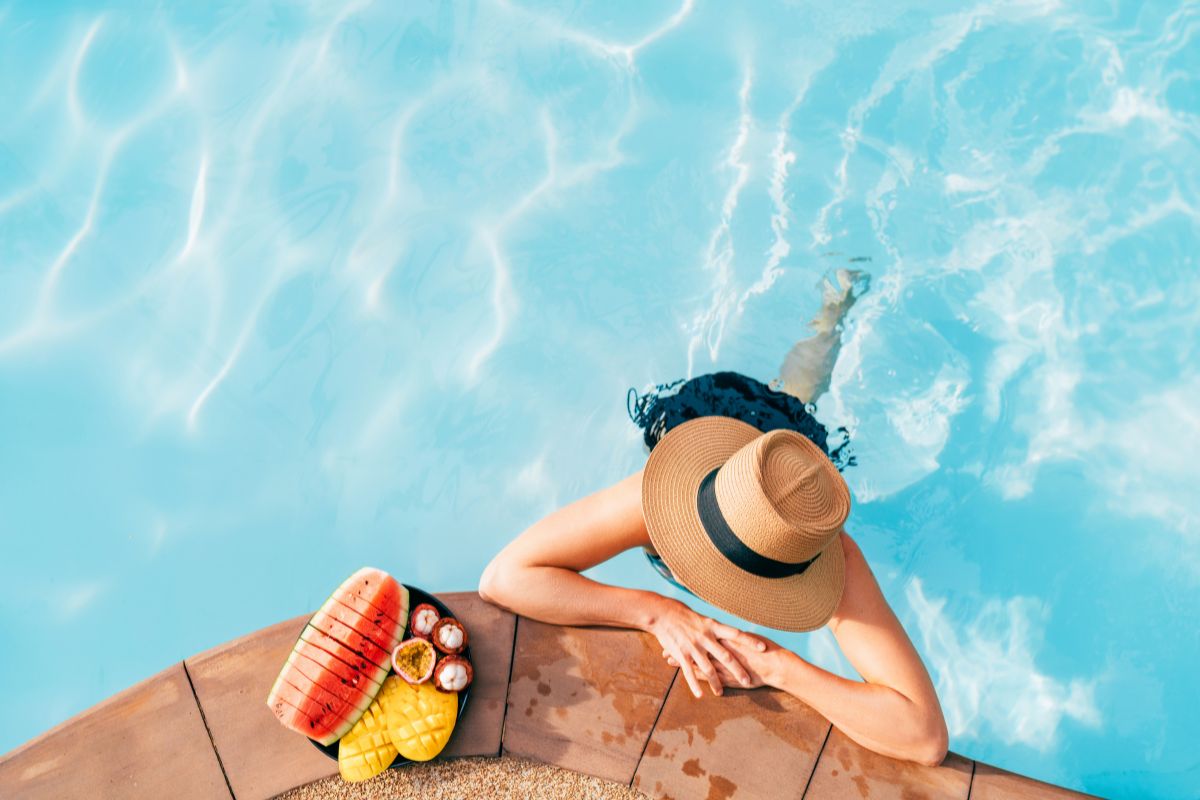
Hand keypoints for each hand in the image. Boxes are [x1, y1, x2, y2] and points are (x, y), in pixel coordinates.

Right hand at [644, 597, 767, 697]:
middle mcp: (705, 637)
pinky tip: (700, 695)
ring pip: (708, 667)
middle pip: (725, 656)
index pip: (736, 634)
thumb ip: (719, 630)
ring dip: (715, 682)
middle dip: (737, 669)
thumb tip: (735, 635)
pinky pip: (689, 672)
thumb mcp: (705, 620)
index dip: (750, 641)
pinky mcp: (681, 654)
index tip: (764, 648)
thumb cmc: (686, 616)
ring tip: (721, 693)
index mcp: (713, 627)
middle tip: (747, 681)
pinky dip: (695, 684)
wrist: (664, 614)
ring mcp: (693, 646)